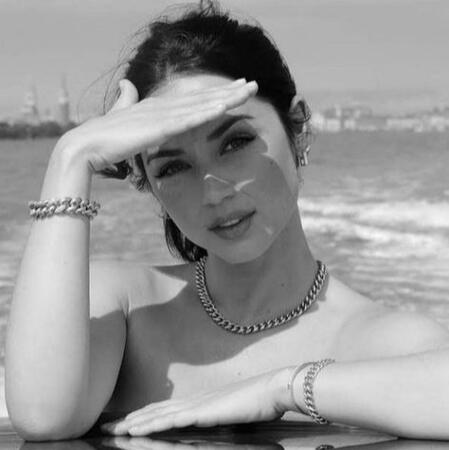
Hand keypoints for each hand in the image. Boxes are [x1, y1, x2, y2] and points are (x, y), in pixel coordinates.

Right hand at [56, 78, 257, 172]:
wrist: (86, 146)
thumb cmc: (103, 136)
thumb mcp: (120, 115)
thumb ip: (126, 100)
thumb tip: (126, 83)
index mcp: (158, 107)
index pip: (193, 99)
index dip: (216, 93)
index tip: (236, 89)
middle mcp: (163, 107)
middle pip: (203, 98)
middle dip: (229, 91)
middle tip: (253, 84)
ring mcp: (161, 116)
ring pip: (201, 105)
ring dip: (226, 98)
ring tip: (249, 90)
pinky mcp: (158, 128)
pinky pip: (188, 120)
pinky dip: (207, 112)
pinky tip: (225, 107)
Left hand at [101, 368, 290, 435]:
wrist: (271, 389)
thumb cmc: (256, 402)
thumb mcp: (231, 414)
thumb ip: (215, 418)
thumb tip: (206, 425)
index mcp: (199, 402)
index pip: (164, 409)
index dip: (144, 415)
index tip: (127, 423)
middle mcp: (193, 401)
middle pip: (155, 410)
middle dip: (130, 420)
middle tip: (108, 428)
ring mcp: (196, 405)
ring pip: (157, 414)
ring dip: (134, 423)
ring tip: (114, 430)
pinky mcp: (202, 412)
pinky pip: (171, 419)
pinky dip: (151, 424)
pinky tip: (137, 430)